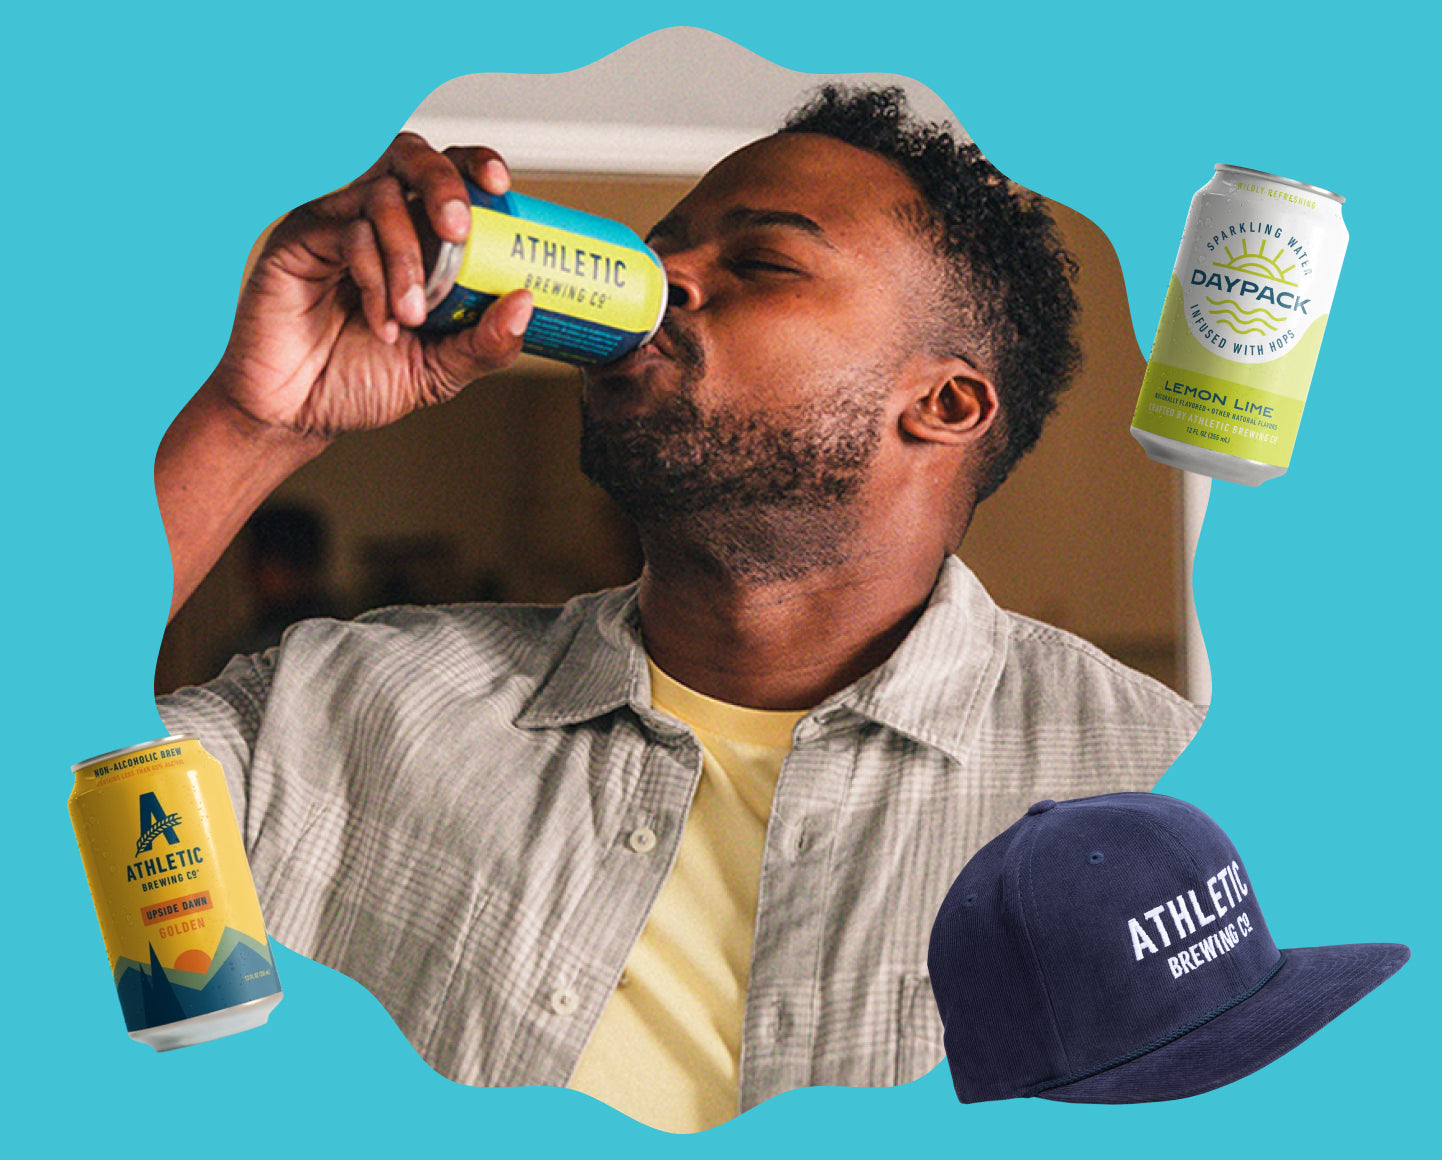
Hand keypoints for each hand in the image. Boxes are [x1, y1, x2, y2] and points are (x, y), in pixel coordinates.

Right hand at [213, 132, 533, 436]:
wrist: (298, 414)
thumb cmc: (361, 382)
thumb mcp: (442, 368)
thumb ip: (486, 341)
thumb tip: (526, 302)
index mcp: (414, 236)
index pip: (448, 174)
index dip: (474, 164)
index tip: (499, 184)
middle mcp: (373, 219)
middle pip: (411, 157)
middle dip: (443, 185)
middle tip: (459, 232)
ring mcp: (335, 224)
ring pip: (380, 194)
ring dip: (407, 256)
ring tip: (414, 314)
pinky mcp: (299, 240)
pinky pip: (347, 232)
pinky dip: (374, 277)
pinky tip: (382, 322)